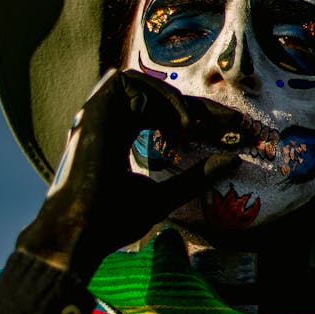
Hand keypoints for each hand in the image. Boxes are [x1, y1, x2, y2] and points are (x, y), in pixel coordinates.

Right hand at [15, 69, 242, 276]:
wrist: (81, 231)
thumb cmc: (115, 221)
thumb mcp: (165, 195)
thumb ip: (196, 177)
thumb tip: (233, 160)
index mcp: (119, 137)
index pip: (162, 116)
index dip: (197, 118)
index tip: (230, 130)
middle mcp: (108, 121)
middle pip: (158, 98)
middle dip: (197, 107)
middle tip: (233, 122)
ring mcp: (99, 113)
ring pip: (144, 85)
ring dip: (178, 101)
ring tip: (199, 129)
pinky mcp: (95, 108)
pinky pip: (131, 82)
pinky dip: (161, 97)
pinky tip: (182, 126)